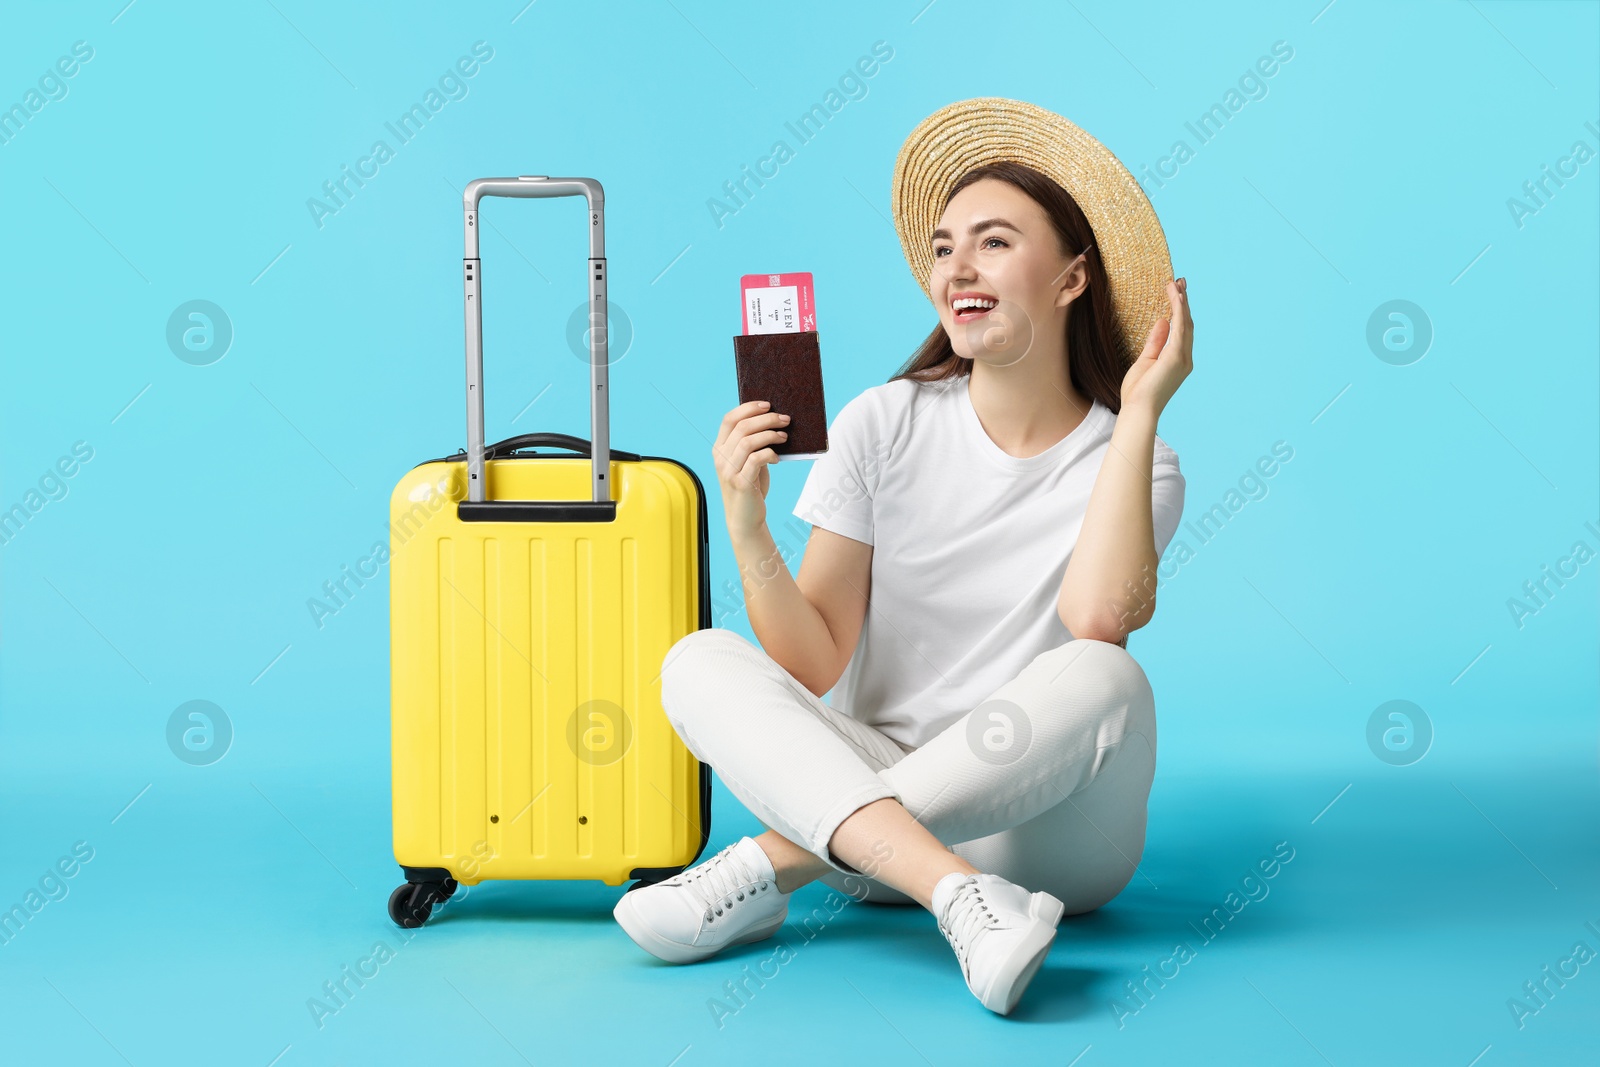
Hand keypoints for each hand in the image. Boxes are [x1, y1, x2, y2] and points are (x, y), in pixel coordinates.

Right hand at [713, 400, 789, 536]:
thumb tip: (772, 420)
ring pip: (748, 441)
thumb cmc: (751, 486)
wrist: (745, 518)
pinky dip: (769, 454)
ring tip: (784, 436)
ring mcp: (728, 470)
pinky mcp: (740, 483)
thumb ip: (751, 444)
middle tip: (785, 419)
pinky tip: (777, 458)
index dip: (748, 408)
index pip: (729, 419)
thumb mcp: (747, 462)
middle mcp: (720, 458)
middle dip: (767, 419)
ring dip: (770, 435)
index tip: (768, 405)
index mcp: (720, 448)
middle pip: (742, 427)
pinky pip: (756, 459)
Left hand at [1121, 277, 1191, 418]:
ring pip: (1185, 323)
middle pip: (1187, 324)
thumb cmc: (1138, 391)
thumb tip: (1162, 321)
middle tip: (1180, 282)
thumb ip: (1156, 341)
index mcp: (1177, 360)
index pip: (1181, 331)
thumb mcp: (1146, 360)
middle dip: (1183, 302)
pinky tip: (1176, 296)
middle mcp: (1185, 358)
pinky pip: (1180, 327)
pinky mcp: (1176, 356)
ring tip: (1177, 283)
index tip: (1176, 294)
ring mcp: (1183, 358)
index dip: (1180, 311)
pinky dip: (1179, 310)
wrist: (1138, 409)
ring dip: (1181, 301)